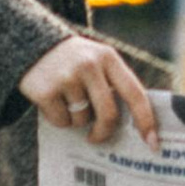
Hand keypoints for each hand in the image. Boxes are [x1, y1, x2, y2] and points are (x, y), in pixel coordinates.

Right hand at [22, 33, 158, 149]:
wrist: (32, 43)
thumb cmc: (74, 61)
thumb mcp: (98, 61)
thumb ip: (114, 84)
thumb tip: (135, 126)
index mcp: (108, 58)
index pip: (134, 93)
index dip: (145, 120)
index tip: (152, 142)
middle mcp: (89, 65)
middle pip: (108, 114)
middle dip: (104, 131)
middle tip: (97, 136)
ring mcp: (66, 77)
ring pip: (82, 120)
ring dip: (76, 120)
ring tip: (67, 101)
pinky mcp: (45, 90)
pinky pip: (61, 121)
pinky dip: (59, 119)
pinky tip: (53, 102)